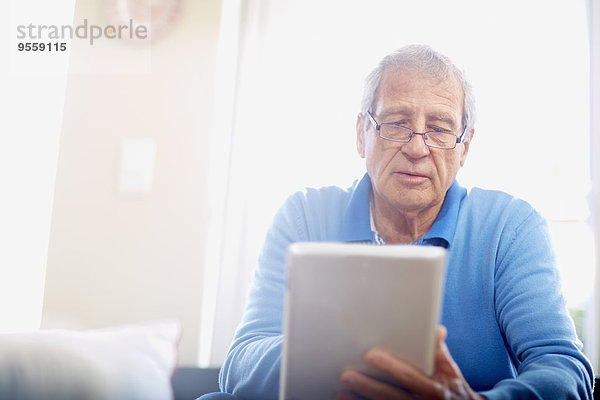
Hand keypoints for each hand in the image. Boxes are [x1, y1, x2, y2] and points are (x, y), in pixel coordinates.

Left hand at [336, 326, 484, 399]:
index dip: (391, 367)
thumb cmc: (452, 389)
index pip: (410, 377)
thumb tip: (436, 329)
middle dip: (368, 386)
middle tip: (347, 375)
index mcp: (435, 389)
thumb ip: (439, 351)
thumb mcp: (450, 370)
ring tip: (342, 393)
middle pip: (391, 396)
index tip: (371, 356)